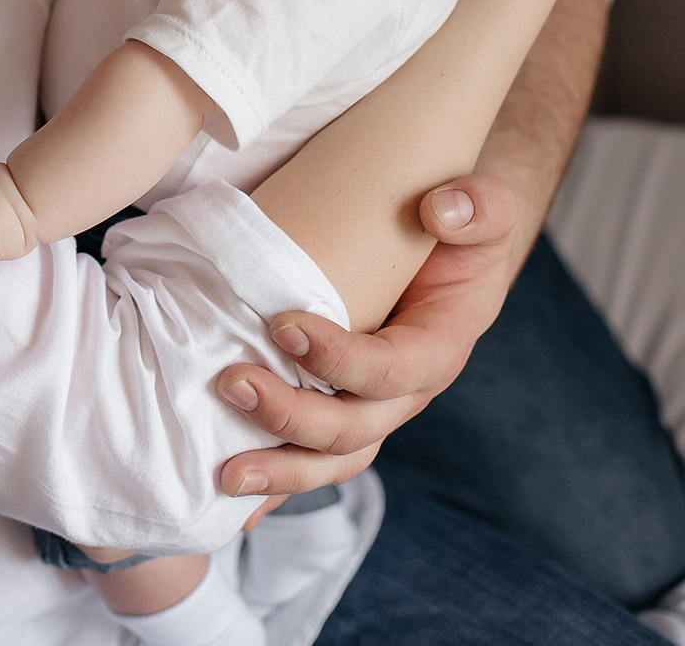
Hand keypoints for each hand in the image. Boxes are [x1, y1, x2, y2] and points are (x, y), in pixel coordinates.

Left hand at [213, 173, 516, 516]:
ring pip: (332, 457)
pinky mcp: (343, 402)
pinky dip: (279, 484)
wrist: (446, 244)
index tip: (282, 324)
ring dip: (280, 470)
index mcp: (439, 347)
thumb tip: (441, 209)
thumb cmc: (462, 226)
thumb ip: (480, 206)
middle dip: (291, 416)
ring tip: (223, 471)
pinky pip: (314, 455)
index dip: (339, 358)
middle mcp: (406, 390)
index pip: (391, 369)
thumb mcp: (487, 207)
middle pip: (353, 428)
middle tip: (230, 383)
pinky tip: (238, 505)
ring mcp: (373, 405)